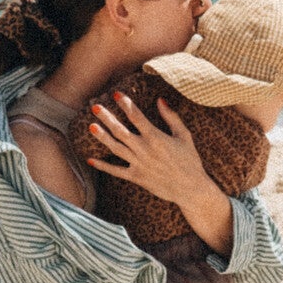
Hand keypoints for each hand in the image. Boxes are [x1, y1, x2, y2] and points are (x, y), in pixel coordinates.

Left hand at [87, 93, 234, 255]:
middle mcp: (144, 150)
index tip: (116, 94)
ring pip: (116, 148)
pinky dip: (103, 166)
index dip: (125, 104)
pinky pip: (116, 171)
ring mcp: (139, 164)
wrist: (191, 188)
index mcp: (156, 137)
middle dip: (107, 118)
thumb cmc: (190, 160)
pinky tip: (91, 159)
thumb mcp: (184, 135)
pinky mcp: (136, 177)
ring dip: (102, 137)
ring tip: (91, 126)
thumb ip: (171, 117)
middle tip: (95, 107)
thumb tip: (160, 100)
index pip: (137, 117)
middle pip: (120, 131)